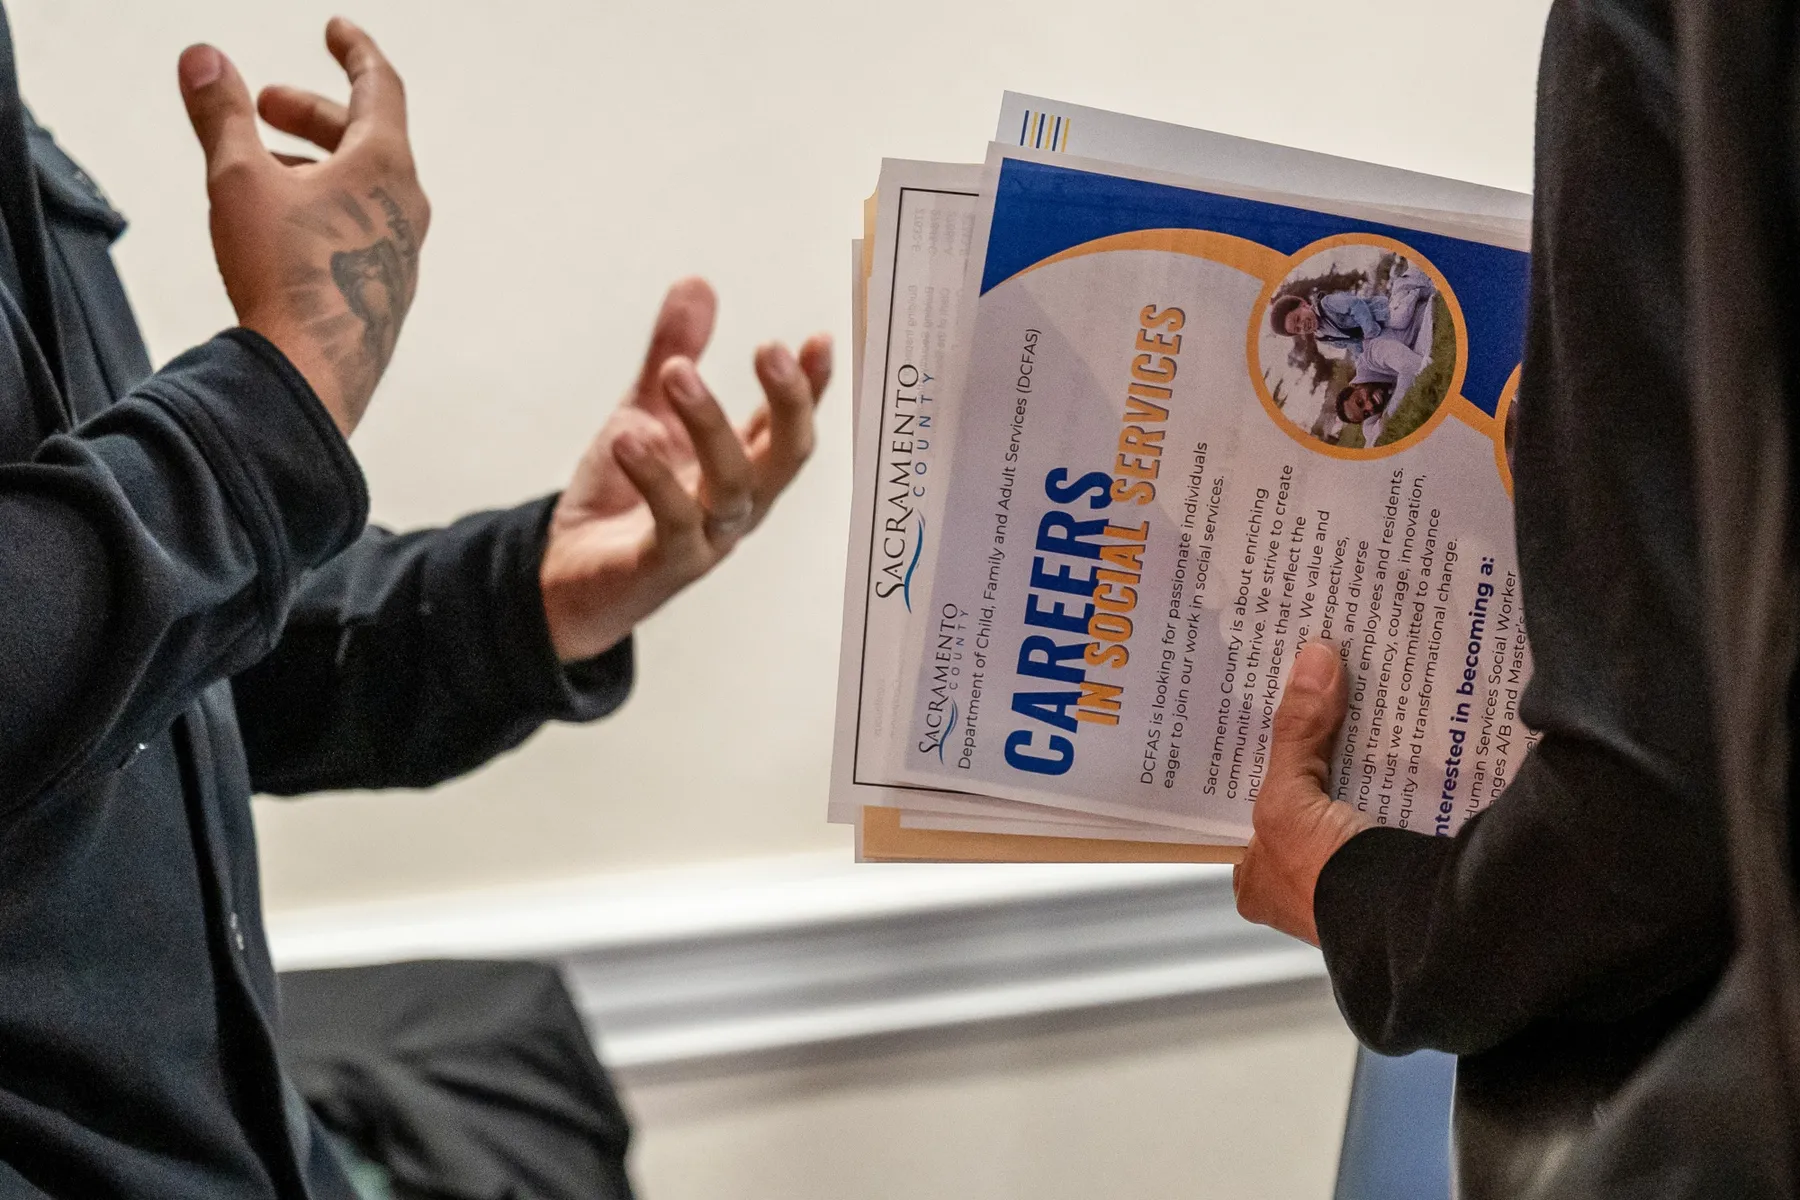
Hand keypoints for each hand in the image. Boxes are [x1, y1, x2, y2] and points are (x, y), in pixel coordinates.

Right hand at [178, 17, 429, 436]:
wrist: (312, 375)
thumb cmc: (284, 274)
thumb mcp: (238, 180)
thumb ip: (221, 115)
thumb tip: (203, 58)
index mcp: (387, 167)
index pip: (380, 86)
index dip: (354, 51)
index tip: (335, 30)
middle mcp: (407, 207)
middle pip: (366, 138)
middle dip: (311, 112)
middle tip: (262, 105)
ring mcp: (402, 253)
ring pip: (361, 187)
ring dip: (312, 163)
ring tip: (259, 165)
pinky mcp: (386, 291)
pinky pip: (359, 230)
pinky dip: (322, 207)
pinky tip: (280, 227)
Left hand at [539, 279, 830, 662]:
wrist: (566, 575)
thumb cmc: (620, 499)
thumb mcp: (645, 411)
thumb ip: (674, 352)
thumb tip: (698, 283)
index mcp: (743, 466)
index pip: (789, 423)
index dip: (810, 386)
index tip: (819, 340)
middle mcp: (739, 504)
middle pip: (787, 455)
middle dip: (788, 402)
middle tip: (768, 348)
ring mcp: (708, 538)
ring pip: (732, 484)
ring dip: (710, 425)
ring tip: (677, 373)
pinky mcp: (666, 565)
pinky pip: (673, 521)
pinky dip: (654, 478)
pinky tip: (628, 437)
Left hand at [1234, 640, 1374, 944]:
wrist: (1406, 927)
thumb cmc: (1325, 882)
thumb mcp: (1287, 801)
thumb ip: (1296, 732)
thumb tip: (1313, 659)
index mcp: (1256, 877)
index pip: (1246, 803)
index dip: (1254, 755)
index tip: (1263, 706)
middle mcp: (1298, 880)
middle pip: (1299, 794)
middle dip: (1310, 748)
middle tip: (1311, 686)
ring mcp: (1352, 873)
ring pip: (1348, 795)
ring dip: (1357, 754)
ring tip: (1354, 691)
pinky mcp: (1399, 859)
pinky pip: (1393, 802)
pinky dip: (1398, 770)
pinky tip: (1402, 728)